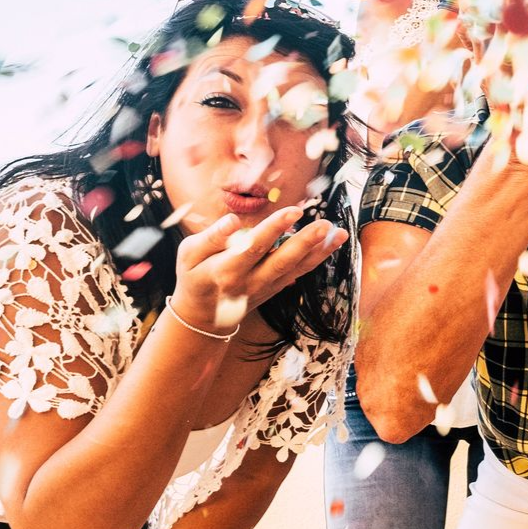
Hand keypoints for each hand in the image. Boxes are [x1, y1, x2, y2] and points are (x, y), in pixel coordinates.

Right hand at [172, 207, 348, 331]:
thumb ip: (211, 236)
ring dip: (319, 252)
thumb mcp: (188, 254)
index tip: (294, 211)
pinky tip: (331, 244)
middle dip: (306, 243)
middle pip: (281, 262)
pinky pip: (299, 274)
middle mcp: (249, 282)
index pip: (253, 247)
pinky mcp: (275, 290)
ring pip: (296, 270)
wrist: (201, 317)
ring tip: (339, 233)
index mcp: (226, 270)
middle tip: (326, 224)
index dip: (274, 229)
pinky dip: (316, 259)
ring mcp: (265, 289)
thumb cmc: (194, 276)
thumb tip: (235, 220)